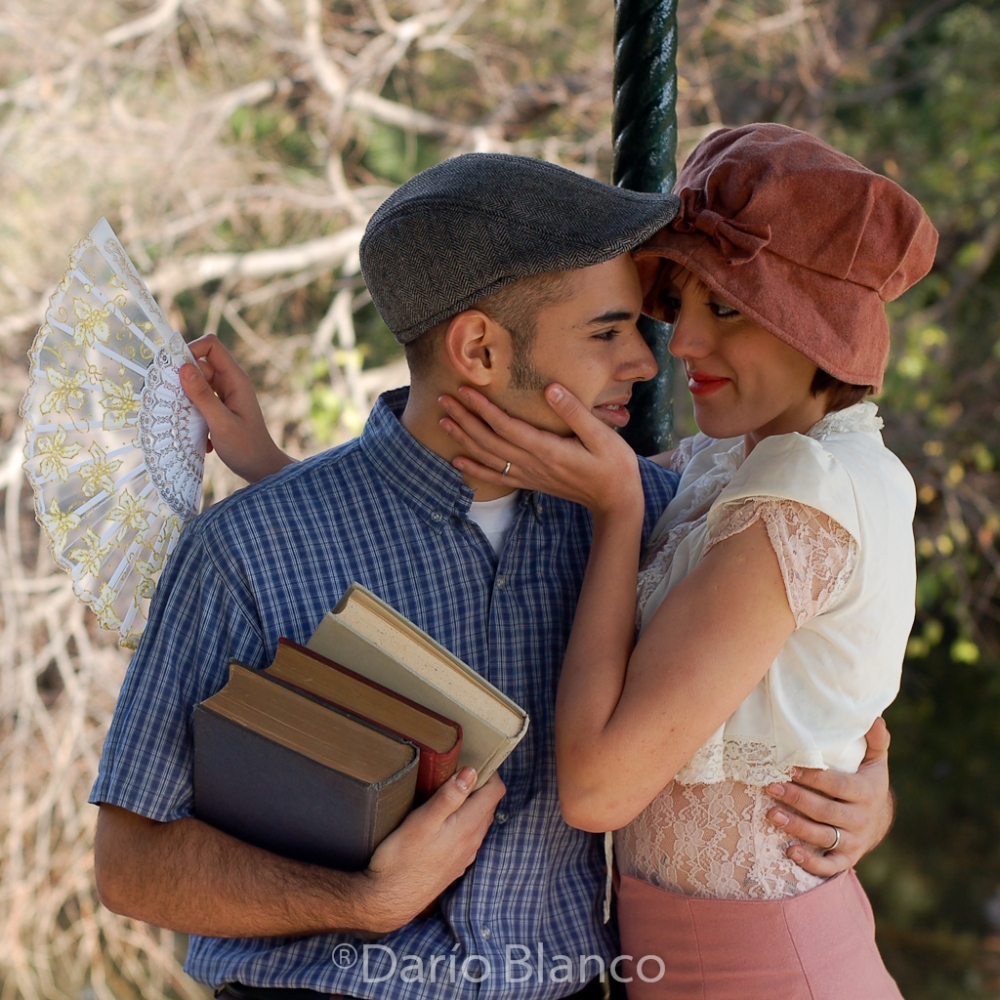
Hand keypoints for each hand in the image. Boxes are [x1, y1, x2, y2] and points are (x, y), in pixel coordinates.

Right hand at [179, 334, 293, 482]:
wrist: (261, 469)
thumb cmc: (246, 448)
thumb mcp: (221, 423)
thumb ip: (203, 396)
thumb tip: (183, 368)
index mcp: (235, 379)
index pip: (211, 346)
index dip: (190, 349)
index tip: (173, 370)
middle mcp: (230, 383)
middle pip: (198, 365)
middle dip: (182, 380)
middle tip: (170, 400)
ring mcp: (224, 396)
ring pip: (195, 385)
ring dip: (186, 402)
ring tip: (185, 422)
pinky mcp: (218, 409)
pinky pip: (198, 402)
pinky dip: (193, 416)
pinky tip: (203, 438)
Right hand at [362, 768, 505, 932]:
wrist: (389, 900)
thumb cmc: (401, 859)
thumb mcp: (423, 821)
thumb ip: (449, 796)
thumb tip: (471, 772)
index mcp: (468, 826)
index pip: (496, 792)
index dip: (488, 773)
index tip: (472, 760)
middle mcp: (472, 841)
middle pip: (488, 805)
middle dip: (479, 786)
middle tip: (457, 771)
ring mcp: (465, 855)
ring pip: (479, 821)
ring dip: (471, 804)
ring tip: (448, 792)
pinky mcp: (454, 865)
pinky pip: (468, 837)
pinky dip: (462, 822)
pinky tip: (442, 822)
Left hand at [438, 385, 641, 517]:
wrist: (615, 501)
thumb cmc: (613, 464)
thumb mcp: (601, 435)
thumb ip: (574, 412)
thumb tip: (550, 388)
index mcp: (547, 449)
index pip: (506, 426)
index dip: (483, 408)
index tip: (466, 390)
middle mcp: (532, 463)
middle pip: (489, 440)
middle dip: (465, 419)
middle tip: (443, 399)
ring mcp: (529, 475)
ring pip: (488, 457)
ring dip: (463, 439)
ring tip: (443, 421)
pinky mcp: (531, 482)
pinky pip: (496, 477)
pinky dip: (474, 470)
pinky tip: (457, 462)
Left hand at [765, 718, 892, 876]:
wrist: (880, 821)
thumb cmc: (866, 783)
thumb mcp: (874, 762)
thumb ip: (874, 740)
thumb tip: (873, 717)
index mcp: (865, 792)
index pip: (837, 785)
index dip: (814, 777)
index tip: (790, 767)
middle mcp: (861, 818)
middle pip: (826, 810)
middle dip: (797, 799)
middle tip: (770, 787)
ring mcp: (854, 840)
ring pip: (823, 836)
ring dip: (796, 827)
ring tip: (771, 814)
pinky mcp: (848, 858)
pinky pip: (830, 865)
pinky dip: (811, 863)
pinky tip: (790, 852)